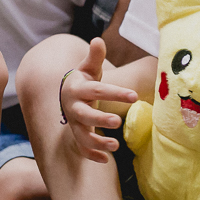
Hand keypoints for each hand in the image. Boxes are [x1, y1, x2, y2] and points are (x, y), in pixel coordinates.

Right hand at [60, 38, 137, 163]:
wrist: (66, 95)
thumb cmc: (84, 80)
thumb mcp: (88, 67)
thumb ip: (95, 56)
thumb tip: (97, 40)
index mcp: (78, 88)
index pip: (97, 90)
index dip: (115, 93)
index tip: (133, 96)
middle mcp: (74, 107)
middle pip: (85, 115)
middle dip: (100, 119)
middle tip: (117, 121)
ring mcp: (74, 123)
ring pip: (81, 135)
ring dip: (97, 142)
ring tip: (115, 146)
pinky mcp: (76, 134)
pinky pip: (81, 148)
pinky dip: (91, 155)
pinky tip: (106, 160)